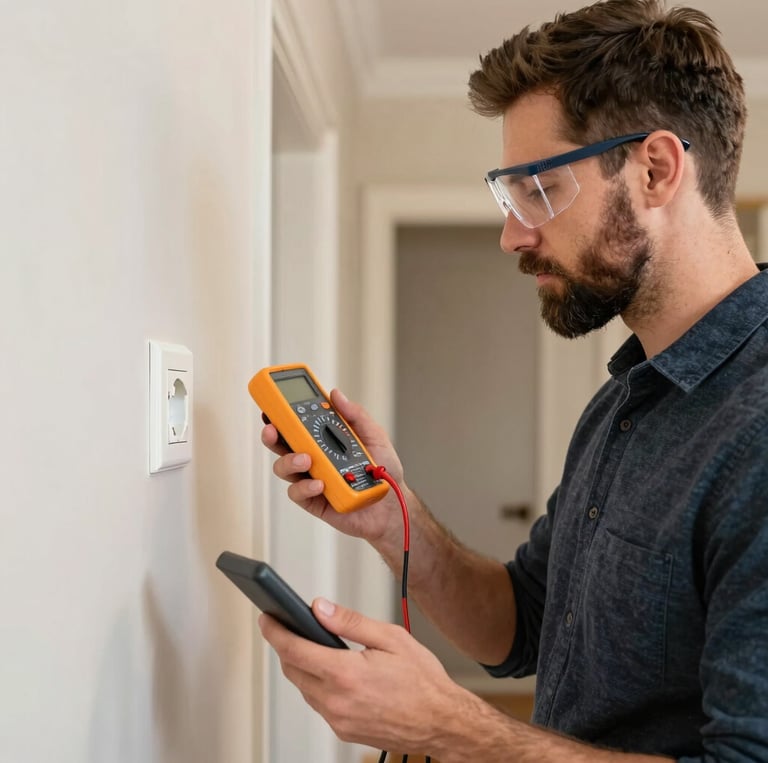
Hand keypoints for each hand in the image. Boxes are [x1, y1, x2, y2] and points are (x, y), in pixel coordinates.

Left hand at [259, 598, 463, 752]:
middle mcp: (337, 702)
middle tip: (287, 626)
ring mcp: (338, 721)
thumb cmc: (423, 681)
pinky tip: (329, 671)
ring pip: (303, 688)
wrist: (442, 722)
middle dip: (286, 646)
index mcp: (346, 674)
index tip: (267, 618)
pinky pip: (318, 704)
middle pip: (293, 670)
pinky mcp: (343, 732)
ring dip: (301, 666)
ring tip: (310, 646)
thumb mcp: (390, 637)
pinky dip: (316, 685)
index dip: (275, 631)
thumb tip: (320, 608)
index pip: (294, 650)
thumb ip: (350, 622)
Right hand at [261, 388, 406, 545]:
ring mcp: (311, 479)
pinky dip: (305, 487)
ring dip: (290, 461)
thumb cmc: (384, 471)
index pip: (297, 425)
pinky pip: (297, 492)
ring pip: (284, 468)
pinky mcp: (313, 501)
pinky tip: (320, 484)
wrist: (392, 505)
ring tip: (307, 459)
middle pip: (282, 445)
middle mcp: (313, 458)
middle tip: (273, 429)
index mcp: (324, 440)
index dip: (281, 415)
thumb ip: (355, 415)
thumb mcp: (374, 436)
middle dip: (272, 435)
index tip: (272, 404)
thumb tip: (336, 394)